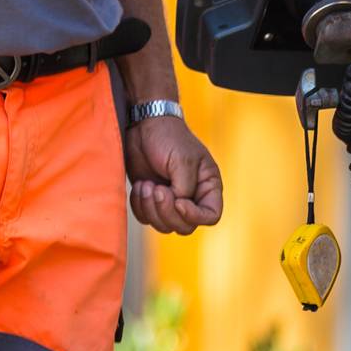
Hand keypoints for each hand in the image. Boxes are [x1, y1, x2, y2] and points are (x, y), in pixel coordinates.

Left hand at [124, 114, 223, 234]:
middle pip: (185, 226)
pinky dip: (140, 206)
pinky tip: (140, 186)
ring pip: (164, 225)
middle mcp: (192, 199)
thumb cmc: (169, 137)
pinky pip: (146, 219)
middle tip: (156, 188)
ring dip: (151, 208)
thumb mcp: (183, 161)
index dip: (195, 216)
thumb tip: (178, 206)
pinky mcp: (151, 201)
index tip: (179, 201)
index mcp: (207, 188)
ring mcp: (171, 202)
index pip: (211, 216)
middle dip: (167, 211)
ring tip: (146, 184)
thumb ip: (184, 188)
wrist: (144, 124)